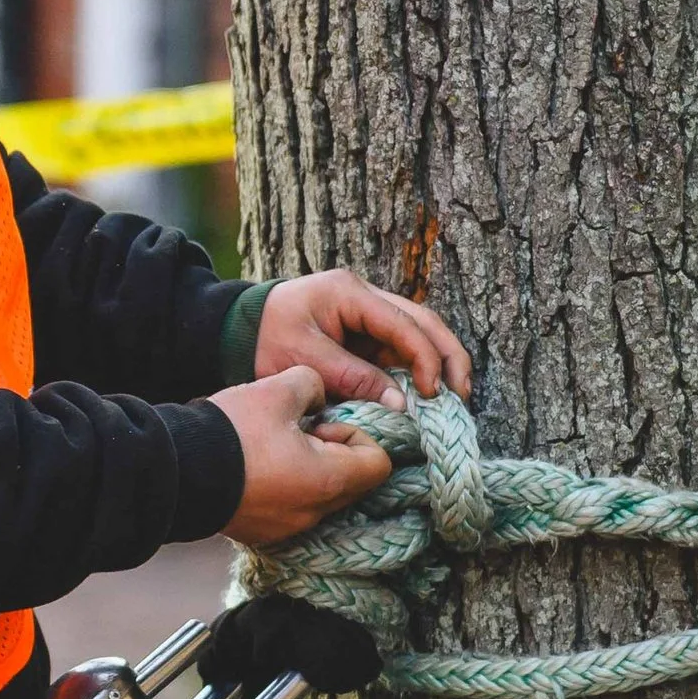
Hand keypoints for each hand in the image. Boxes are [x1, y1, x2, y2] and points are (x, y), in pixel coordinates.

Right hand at [210, 366, 394, 547]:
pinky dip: (285, 488)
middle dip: (335, 451)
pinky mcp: (261, 534)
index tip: (326, 421)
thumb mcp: (277, 389)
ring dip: (309, 469)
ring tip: (274, 447)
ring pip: (320, 496)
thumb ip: (313, 384)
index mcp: (328, 480)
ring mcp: (287, 529)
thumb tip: (318, 398)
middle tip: (300, 431)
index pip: (378, 463)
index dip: (360, 434)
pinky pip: (290, 509)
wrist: (173, 471)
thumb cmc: (230, 432)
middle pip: (351, 483)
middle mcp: (314, 513)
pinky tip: (255, 467)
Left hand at [255, 269, 472, 407]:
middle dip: (447, 356)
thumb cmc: (264, 337)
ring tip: (454, 396)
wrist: (236, 328)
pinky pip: (400, 350)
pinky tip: (429, 394)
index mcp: (350, 293)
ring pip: (418, 334)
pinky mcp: (365, 334)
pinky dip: (417, 371)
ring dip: (438, 363)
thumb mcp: (304, 358)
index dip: (424, 358)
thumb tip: (400, 405)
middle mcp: (366, 298)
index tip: (431, 392)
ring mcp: (368, 315)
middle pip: (423, 321)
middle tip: (461, 393)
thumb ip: (352, 378)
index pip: (402, 323)